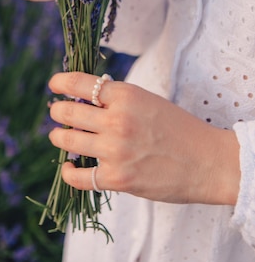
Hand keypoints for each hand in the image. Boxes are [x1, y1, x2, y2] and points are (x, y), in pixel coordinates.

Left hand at [48, 71, 239, 205]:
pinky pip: (79, 176)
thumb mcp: (147, 100)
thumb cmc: (178, 128)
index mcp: (124, 95)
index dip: (60, 83)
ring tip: (59, 136)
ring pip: (68, 141)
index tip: (53, 85)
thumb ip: (116, 98)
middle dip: (57, 112)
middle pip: (68, 113)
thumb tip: (84, 97)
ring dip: (59, 138)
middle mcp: (116, 121)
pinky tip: (69, 167)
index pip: (79, 83)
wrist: (206, 162)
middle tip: (56, 113)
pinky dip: (69, 172)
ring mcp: (114, 151)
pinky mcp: (117, 179)